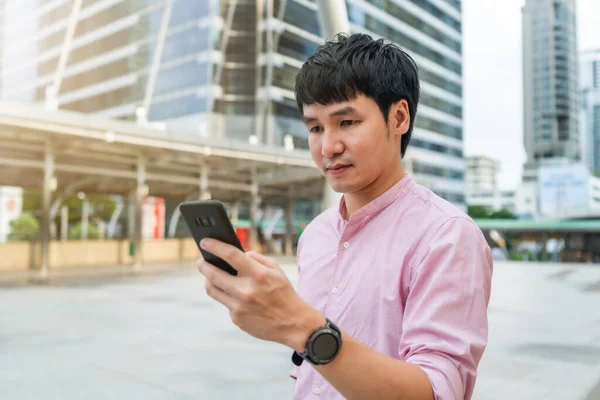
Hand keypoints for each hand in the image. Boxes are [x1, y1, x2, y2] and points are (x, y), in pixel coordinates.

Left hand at [197, 238, 323, 350]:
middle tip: (201, 261)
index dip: (214, 246)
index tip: (204, 242)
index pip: (230, 255)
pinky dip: (227, 296)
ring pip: (212, 289)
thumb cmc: (284, 293)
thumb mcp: (275, 270)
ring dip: (208, 280)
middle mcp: (246, 290)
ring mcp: (239, 306)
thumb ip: (255, 259)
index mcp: (257, 274)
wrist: (293, 323)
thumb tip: (236, 254)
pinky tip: (233, 294)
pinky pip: (225, 303)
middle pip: (213, 274)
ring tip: (210, 275)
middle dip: (203, 265)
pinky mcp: (236, 318)